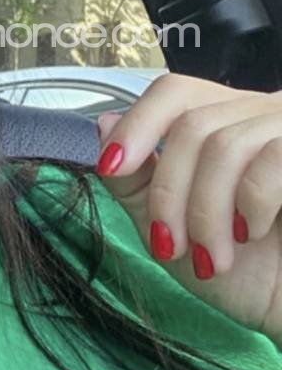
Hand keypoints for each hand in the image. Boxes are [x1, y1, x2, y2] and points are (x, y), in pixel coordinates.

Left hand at [93, 72, 281, 345]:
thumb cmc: (246, 275)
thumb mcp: (173, 228)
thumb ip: (137, 181)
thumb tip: (104, 124)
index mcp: (226, 124)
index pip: (174, 93)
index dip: (137, 125)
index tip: (110, 166)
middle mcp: (260, 116)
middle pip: (191, 126)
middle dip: (169, 194)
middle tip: (170, 246)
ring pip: (223, 145)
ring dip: (205, 214)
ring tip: (212, 258)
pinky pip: (269, 162)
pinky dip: (250, 206)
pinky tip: (253, 235)